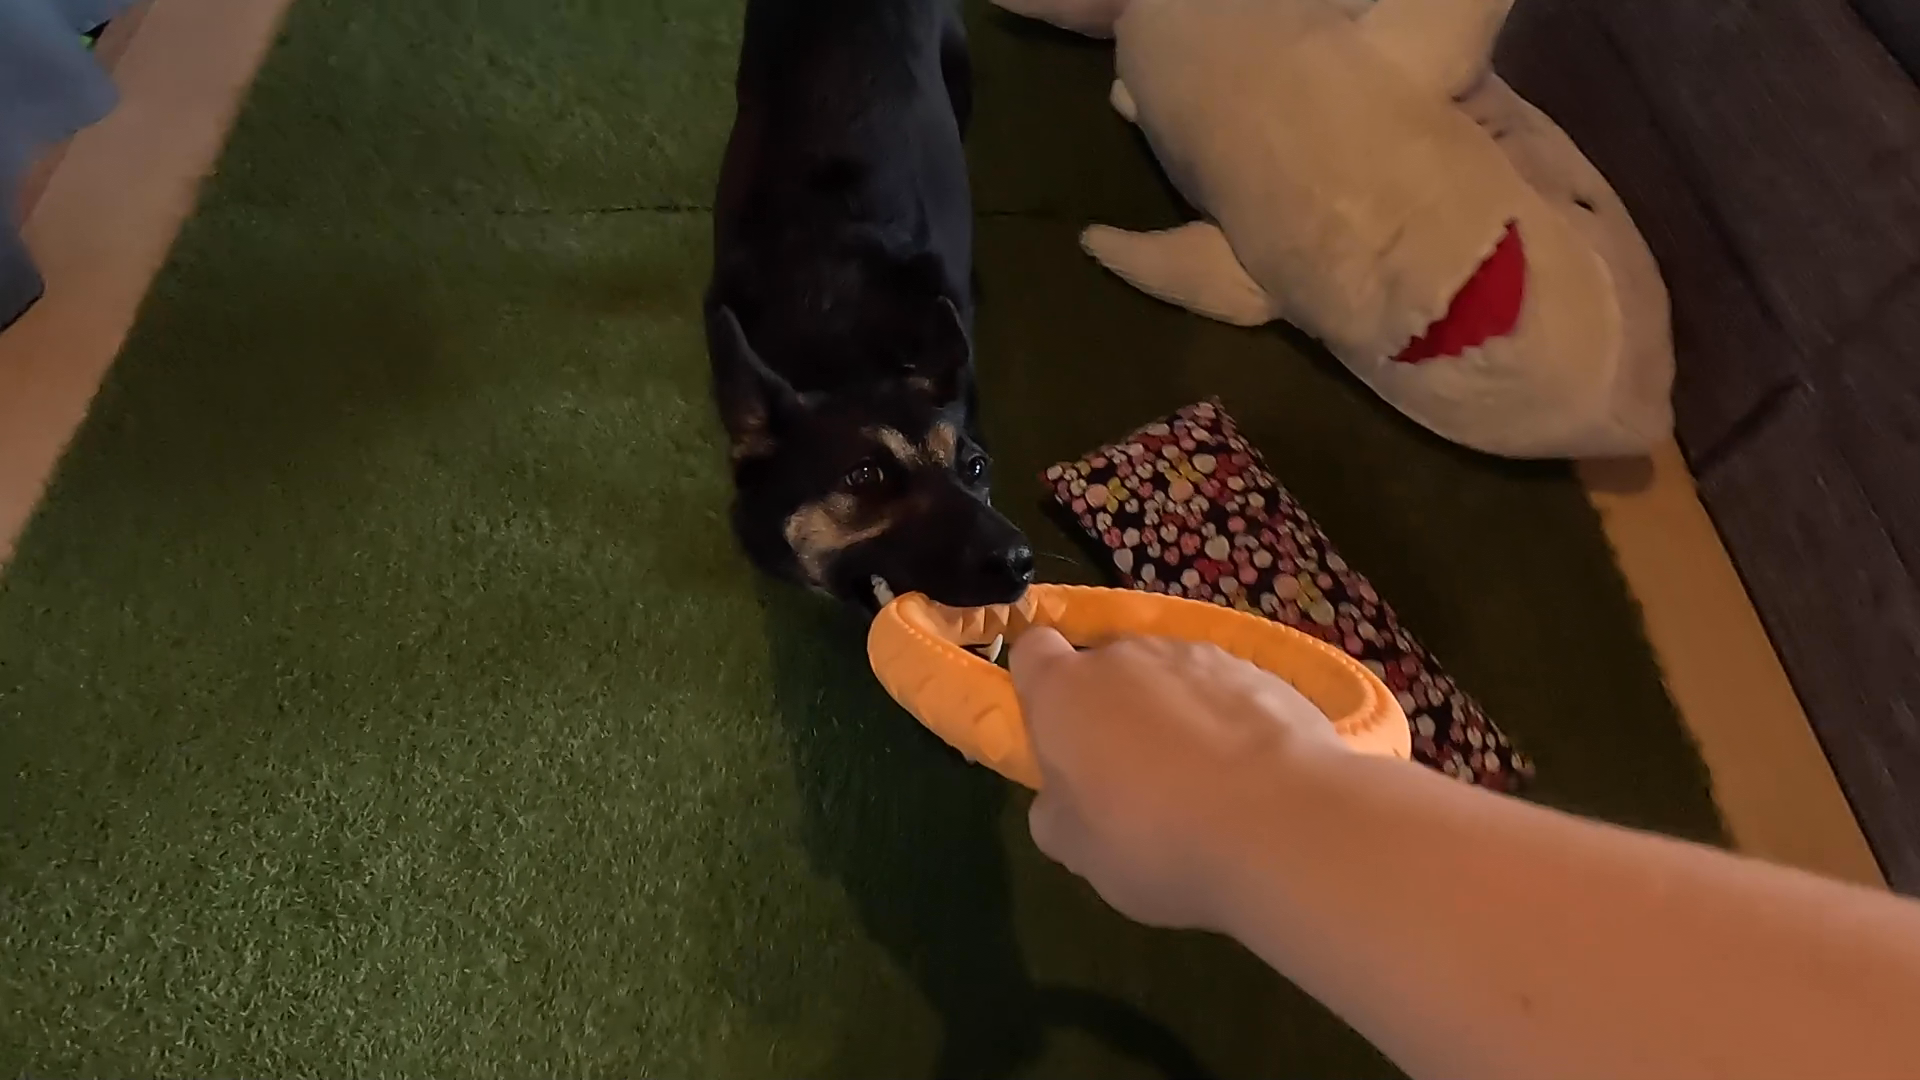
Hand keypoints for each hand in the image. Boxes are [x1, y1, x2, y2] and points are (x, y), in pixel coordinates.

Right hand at [1009, 629, 1347, 929]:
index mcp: (1066, 690)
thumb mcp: (1078, 851)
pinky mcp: (1268, 673)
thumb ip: (1058, 810)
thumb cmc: (1154, 840)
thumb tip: (1064, 797)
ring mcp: (1204, 657)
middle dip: (1115, 711)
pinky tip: (1255, 783)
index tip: (1057, 736)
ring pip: (1174, 679)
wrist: (1283, 825)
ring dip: (1177, 716)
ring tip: (1207, 788)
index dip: (1040, 689)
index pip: (1032, 653)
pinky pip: (1232, 695)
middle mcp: (1130, 655)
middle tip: (1134, 782)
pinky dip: (1233, 726)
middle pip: (1109, 668)